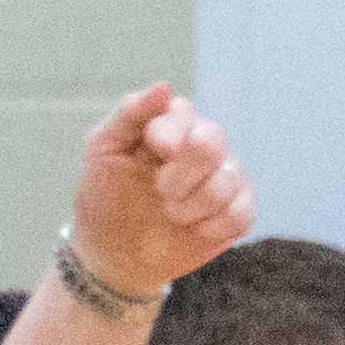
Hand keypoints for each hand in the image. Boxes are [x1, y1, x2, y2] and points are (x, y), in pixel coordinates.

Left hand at [66, 84, 255, 299]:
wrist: (111, 258)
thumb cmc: (103, 199)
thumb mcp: (102, 152)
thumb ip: (128, 114)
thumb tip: (164, 86)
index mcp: (170, 127)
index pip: (184, 112)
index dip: (169, 133)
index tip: (153, 149)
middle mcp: (200, 147)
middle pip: (214, 139)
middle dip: (183, 171)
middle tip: (161, 191)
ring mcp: (221, 179)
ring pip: (230, 176)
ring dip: (194, 203)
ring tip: (171, 214)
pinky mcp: (234, 214)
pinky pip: (242, 212)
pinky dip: (213, 225)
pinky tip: (192, 230)